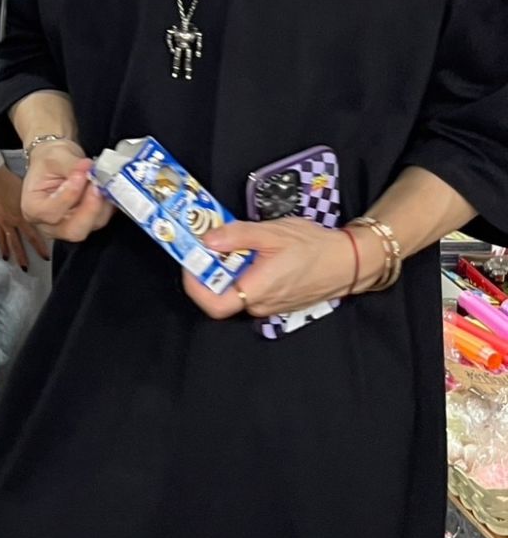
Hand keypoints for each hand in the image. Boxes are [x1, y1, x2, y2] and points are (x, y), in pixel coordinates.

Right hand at [0, 165, 50, 269]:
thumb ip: (34, 205)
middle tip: (24, 268)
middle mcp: (8, 221)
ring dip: (3, 248)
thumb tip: (46, 212)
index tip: (45, 258)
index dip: (39, 247)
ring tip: (5, 258)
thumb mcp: (27, 193)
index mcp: (19, 217)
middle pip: (15, 242)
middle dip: (20, 256)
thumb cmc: (12, 180)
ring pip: (0, 237)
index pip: (32, 236)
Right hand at [21, 140, 113, 243]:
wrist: (57, 160)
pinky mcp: (87, 222)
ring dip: (102, 203)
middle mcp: (50, 224)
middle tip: (97, 185)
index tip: (81, 174)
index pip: (52, 212)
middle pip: (74, 230)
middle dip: (90, 208)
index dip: (70, 195)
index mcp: (33, 209)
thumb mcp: (55, 156)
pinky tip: (107, 187)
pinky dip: (107, 204)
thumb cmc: (49, 159)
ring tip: (102, 179)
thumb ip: (71, 166)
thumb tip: (88, 169)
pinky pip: (101, 218)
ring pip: (92, 225)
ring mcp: (70, 226)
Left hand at [183, 218, 353, 320]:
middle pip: (221, 293)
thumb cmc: (313, 247)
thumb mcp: (272, 232)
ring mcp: (268, 305)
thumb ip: (237, 235)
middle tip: (207, 240)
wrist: (347, 261)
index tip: (191, 259)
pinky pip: (249, 288)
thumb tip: (207, 239)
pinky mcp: (275, 299)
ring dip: (227, 266)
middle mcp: (260, 305)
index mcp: (257, 292)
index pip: (214, 304)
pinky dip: (242, 269)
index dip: (195, 284)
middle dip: (210, 267)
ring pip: (235, 289)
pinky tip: (250, 249)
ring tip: (230, 241)